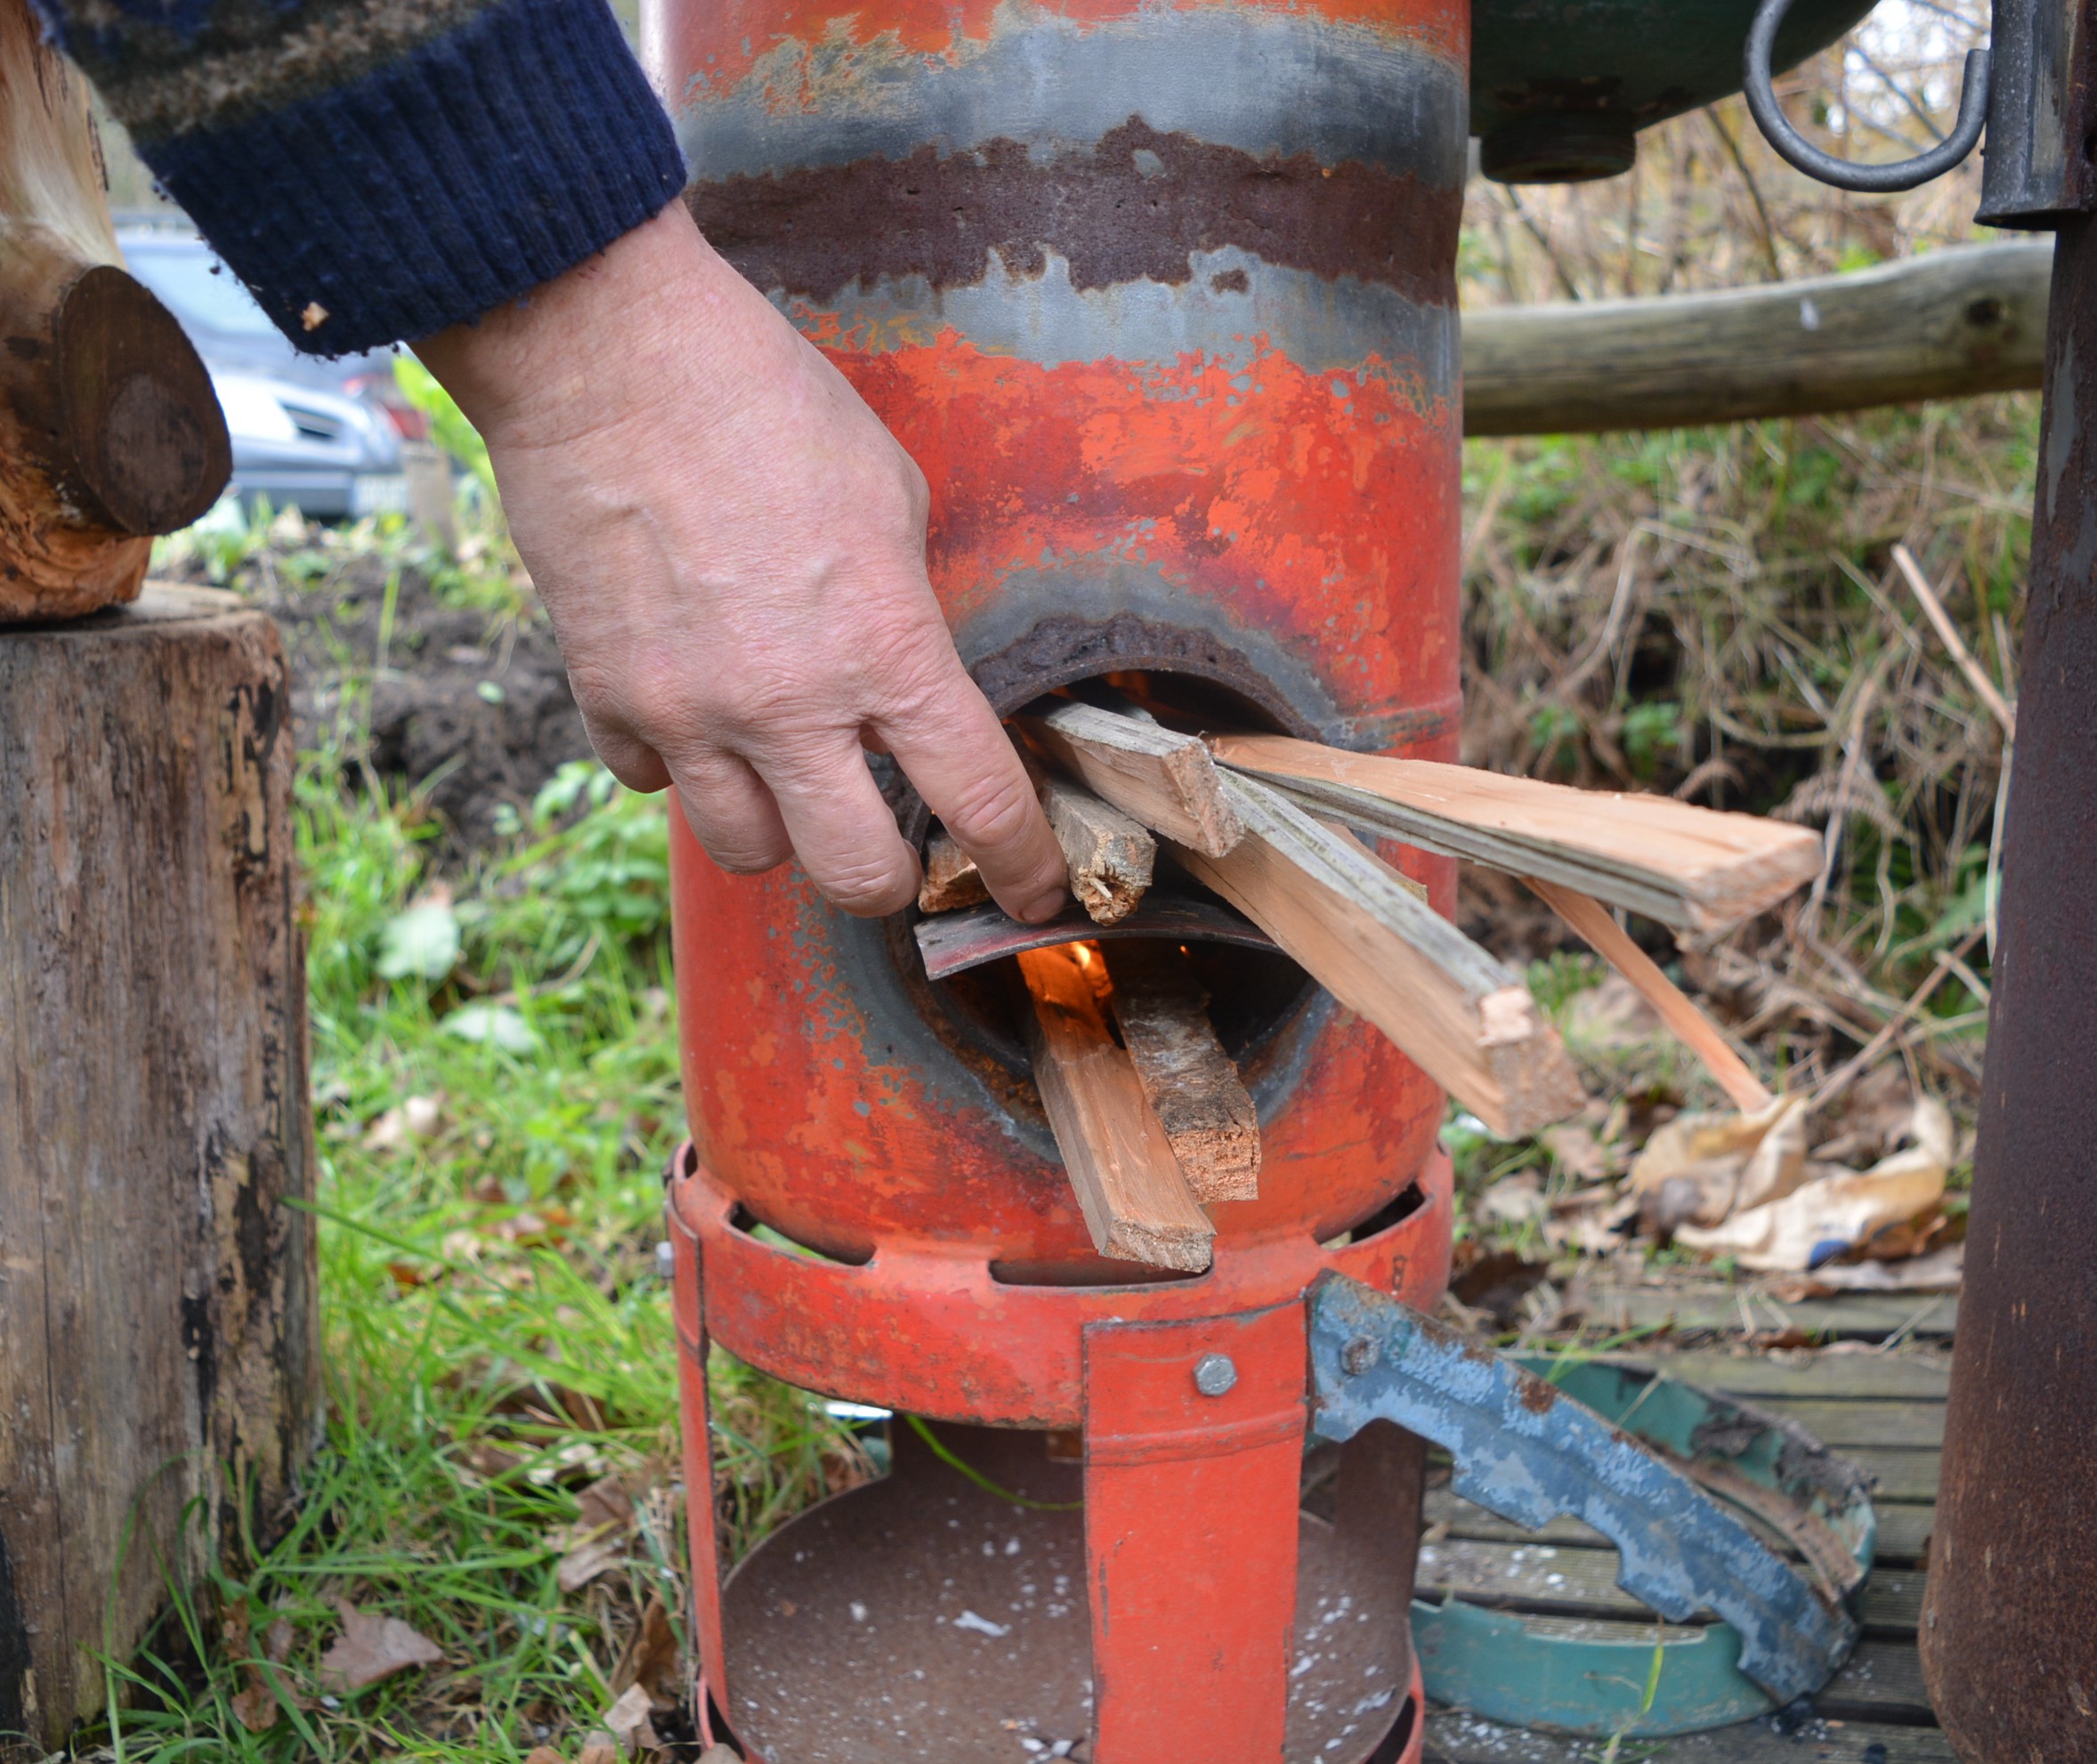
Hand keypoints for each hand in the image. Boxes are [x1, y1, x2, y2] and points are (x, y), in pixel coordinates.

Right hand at [414, 204, 1067, 922]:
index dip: (1021, 867)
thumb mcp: (891, 500)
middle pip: (855, 879)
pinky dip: (681, 766)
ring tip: (784, 771)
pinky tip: (695, 712)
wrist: (611, 360)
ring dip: (779, 829)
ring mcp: (689, 713)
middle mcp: (790, 705)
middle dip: (888, 880)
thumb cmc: (768, 404)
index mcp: (887, 648)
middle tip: (893, 849)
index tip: (1034, 893)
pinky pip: (651, 784)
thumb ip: (905, 611)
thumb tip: (904, 678)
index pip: (978, 802)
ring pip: (746, 854)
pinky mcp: (607, 698)